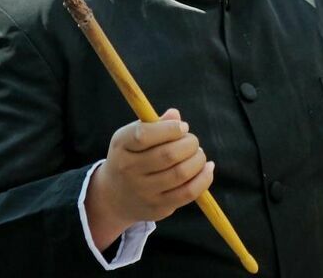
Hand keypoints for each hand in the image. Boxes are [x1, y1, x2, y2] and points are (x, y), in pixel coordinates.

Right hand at [85, 108, 213, 250]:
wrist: (115, 197)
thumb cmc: (131, 157)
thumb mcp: (133, 137)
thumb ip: (155, 124)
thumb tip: (175, 115)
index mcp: (121, 146)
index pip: (144, 135)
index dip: (170, 129)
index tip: (183, 127)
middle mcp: (129, 170)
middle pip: (168, 155)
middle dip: (190, 144)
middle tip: (192, 142)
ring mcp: (143, 191)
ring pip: (181, 173)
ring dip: (198, 160)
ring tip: (198, 154)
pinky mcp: (158, 208)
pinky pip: (188, 193)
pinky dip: (204, 178)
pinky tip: (207, 168)